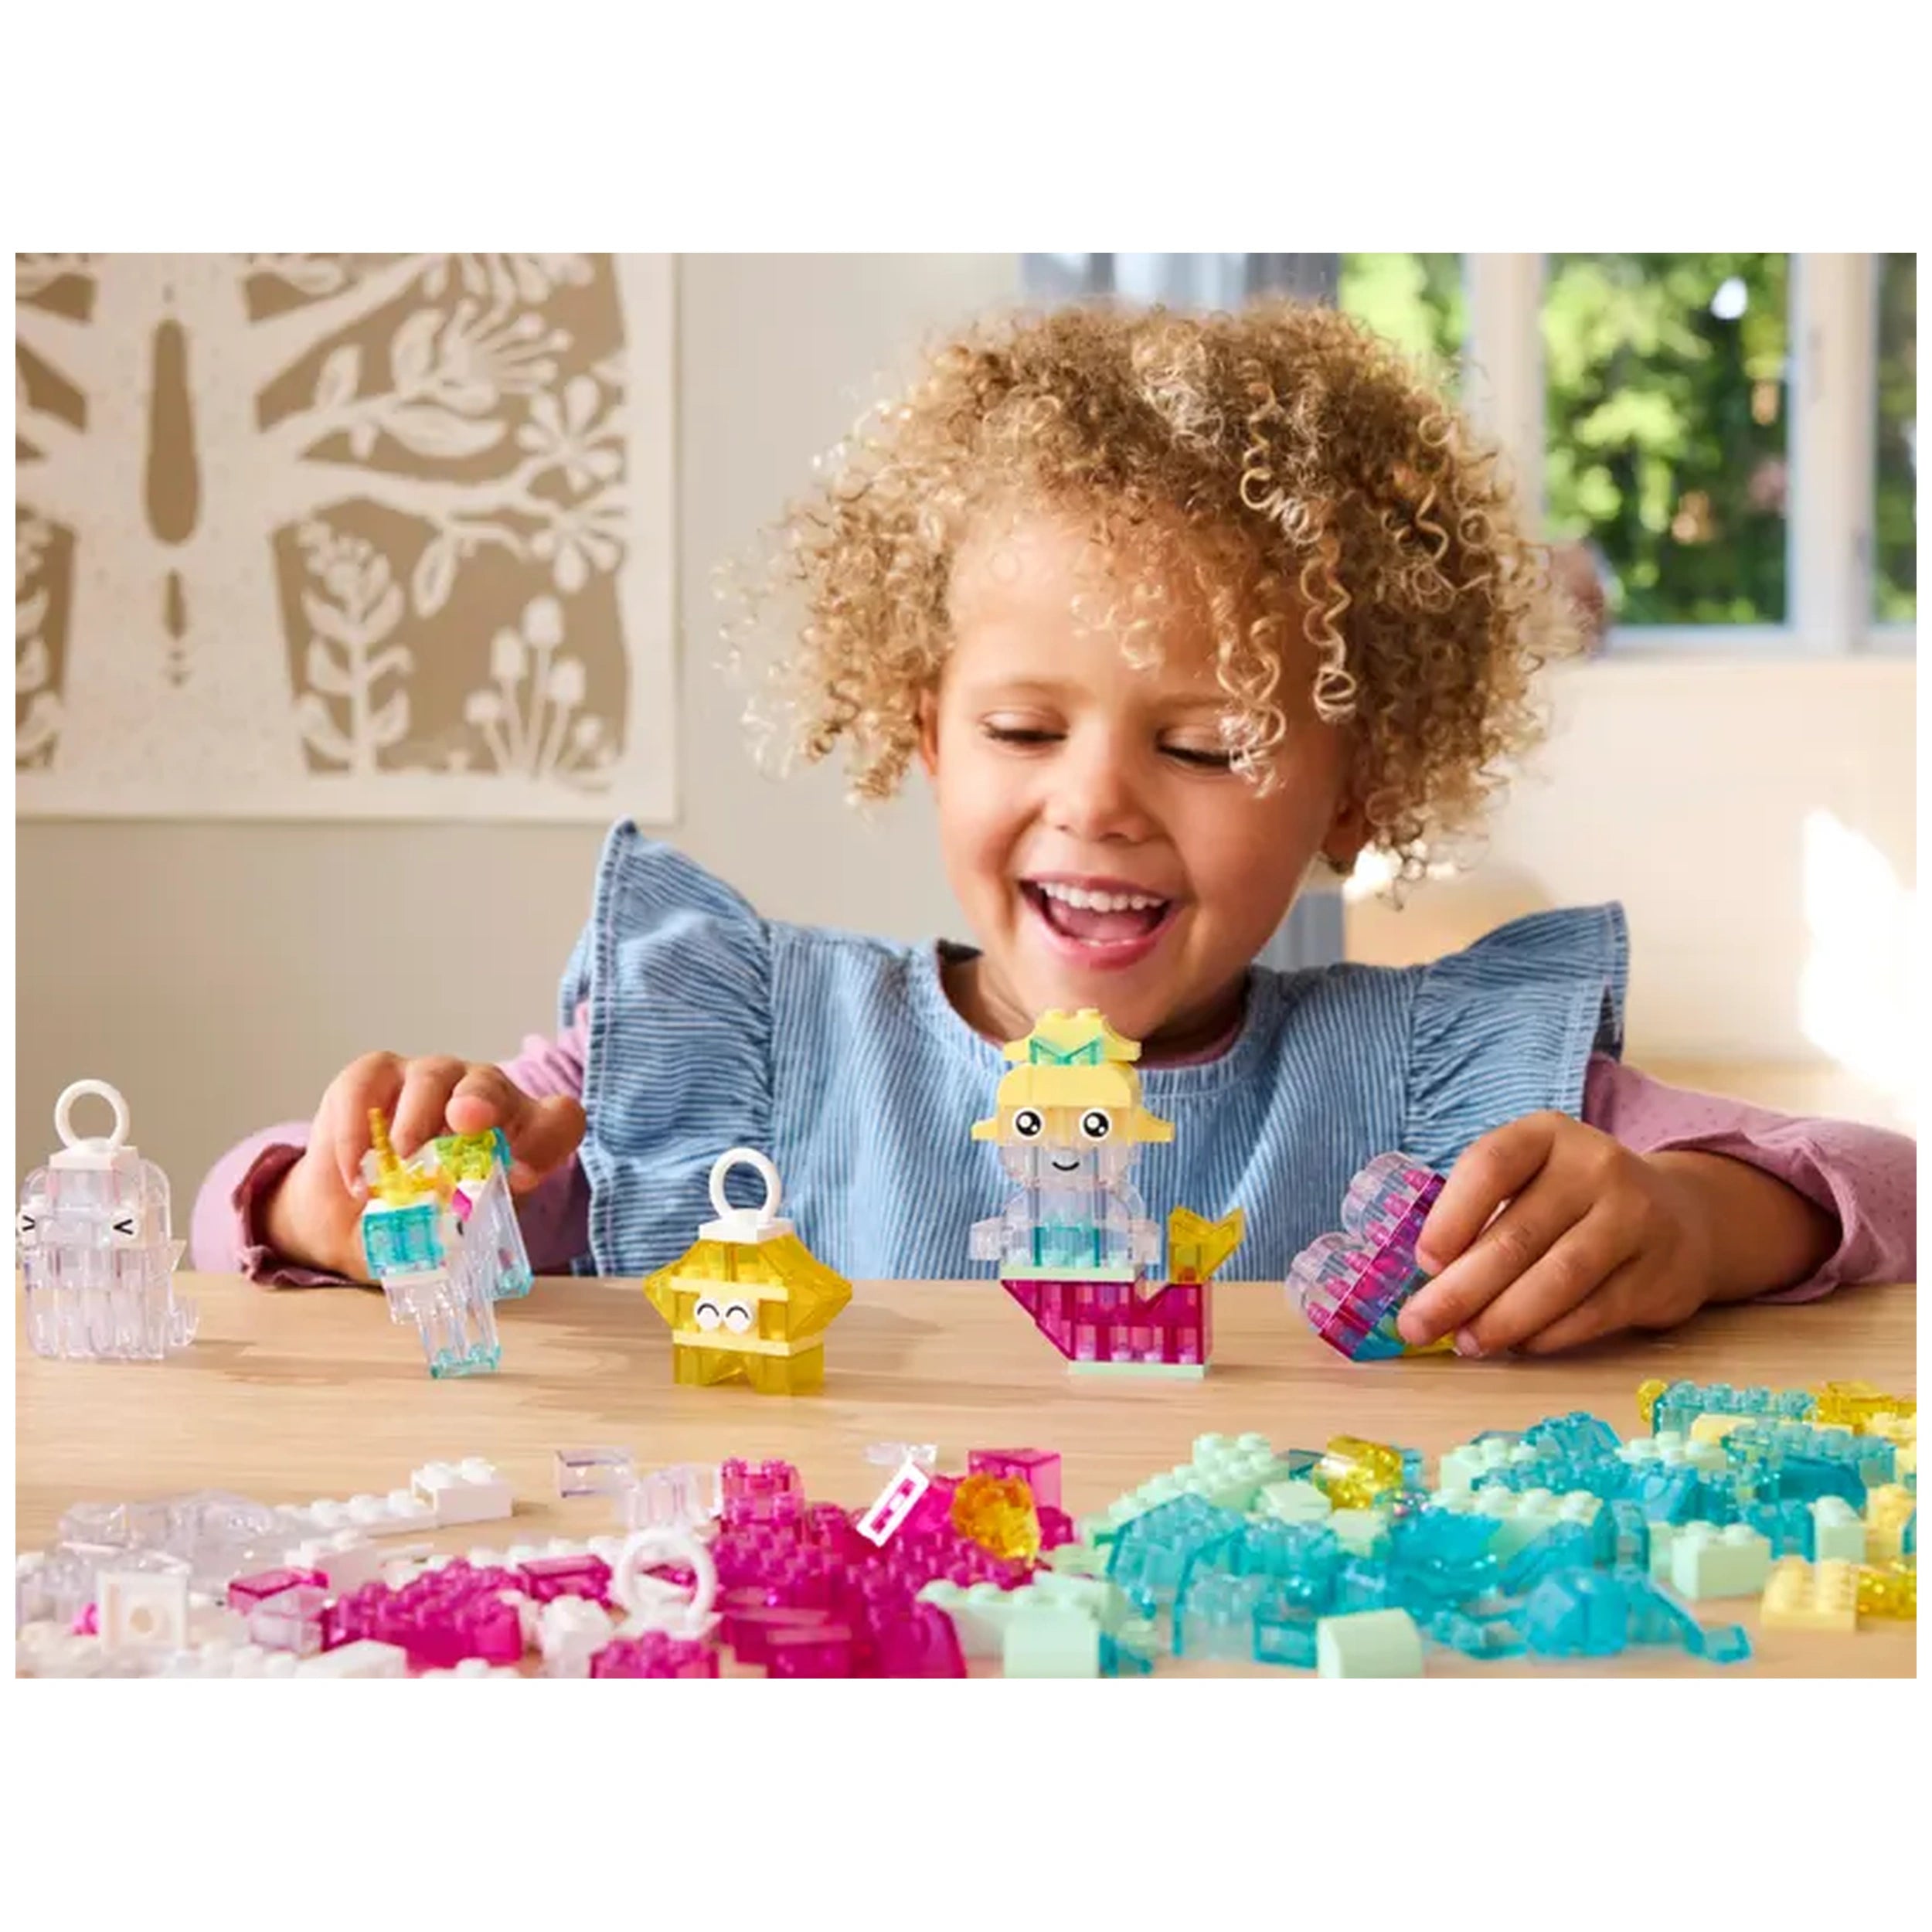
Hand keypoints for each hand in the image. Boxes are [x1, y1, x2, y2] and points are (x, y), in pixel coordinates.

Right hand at [261, 1052, 586, 1279]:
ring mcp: (428, 1080)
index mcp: (517, 1135)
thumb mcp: (445, 1237)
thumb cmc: (417, 1222)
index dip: (547, 1139)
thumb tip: (456, 1236)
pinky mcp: (374, 1076)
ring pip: (433, 1076)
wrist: (351, 1222)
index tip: (522, 1174)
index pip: (557, 1120)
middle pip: (492, 1083)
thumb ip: (457, 1231)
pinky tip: (356, 1173)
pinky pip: (370, 1084)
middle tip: (466, 1121)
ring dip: (415, 1118)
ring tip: (398, 1160)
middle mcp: (480, 1097)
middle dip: (483, 1100)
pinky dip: (359, 1128)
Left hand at [1395, 1112, 1719, 1357]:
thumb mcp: (1532, 1182)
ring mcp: (1635, 1219)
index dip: (1451, 1216)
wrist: (1682, 1218)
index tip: (1423, 1262)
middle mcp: (1596, 1167)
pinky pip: (1593, 1313)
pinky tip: (1518, 1345)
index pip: (1491, 1165)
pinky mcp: (1660, 1274)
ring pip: (1557, 1279)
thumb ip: (1484, 1216)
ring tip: (1466, 1342)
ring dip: (1502, 1319)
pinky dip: (1548, 1335)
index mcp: (1548, 1136)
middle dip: (1459, 1290)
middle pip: (1517, 1235)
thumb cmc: (1575, 1202)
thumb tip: (1428, 1284)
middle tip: (1418, 1326)